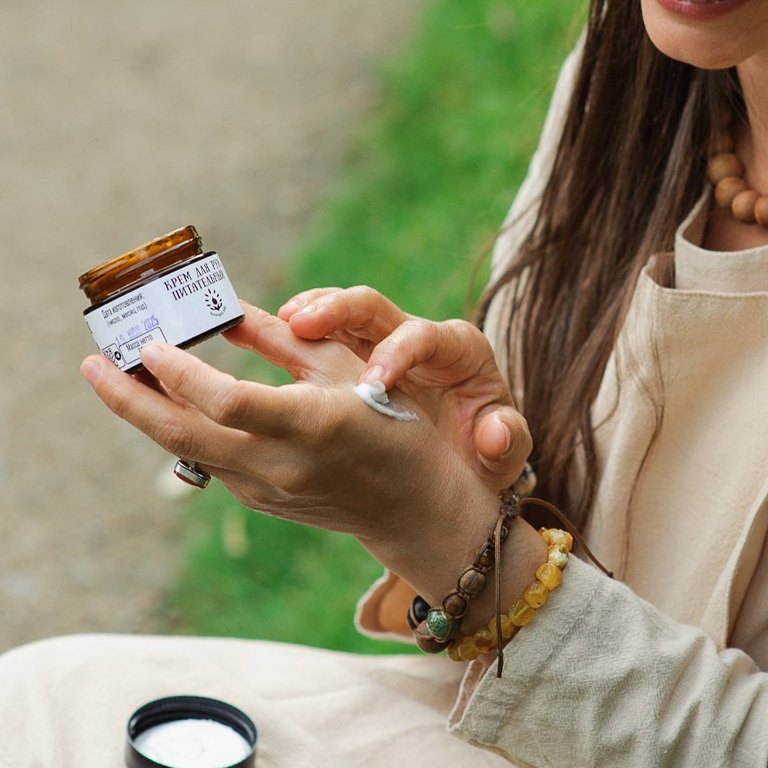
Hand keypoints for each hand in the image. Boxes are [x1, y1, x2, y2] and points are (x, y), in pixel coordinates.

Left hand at [79, 302, 501, 595]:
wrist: (415, 505)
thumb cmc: (391, 417)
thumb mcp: (347, 365)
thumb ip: (282, 336)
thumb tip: (224, 305)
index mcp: (313, 423)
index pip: (227, 401)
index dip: (181, 373)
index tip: (150, 343)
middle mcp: (283, 464)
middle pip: (185, 435)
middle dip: (129, 399)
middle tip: (91, 362)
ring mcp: (267, 490)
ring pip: (186, 450)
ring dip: (144, 412)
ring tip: (112, 374)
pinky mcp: (258, 501)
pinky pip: (207, 459)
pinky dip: (178, 427)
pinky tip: (160, 400)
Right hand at [263, 286, 531, 487]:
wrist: (462, 461)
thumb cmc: (483, 451)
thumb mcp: (503, 454)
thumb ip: (507, 441)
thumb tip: (495, 432)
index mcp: (459, 350)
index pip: (424, 336)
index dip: (397, 353)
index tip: (372, 384)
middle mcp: (415, 336)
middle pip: (373, 306)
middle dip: (338, 311)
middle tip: (300, 326)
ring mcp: (377, 342)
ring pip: (338, 311)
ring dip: (306, 315)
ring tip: (275, 326)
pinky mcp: (348, 356)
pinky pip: (317, 335)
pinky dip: (292, 334)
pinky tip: (260, 340)